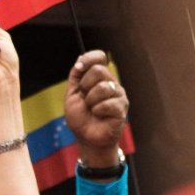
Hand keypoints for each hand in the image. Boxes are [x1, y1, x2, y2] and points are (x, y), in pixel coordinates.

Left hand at [65, 50, 128, 166]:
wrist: (86, 138)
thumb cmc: (80, 118)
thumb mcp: (72, 95)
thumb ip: (76, 77)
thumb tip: (80, 60)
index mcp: (99, 78)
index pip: (99, 57)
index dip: (89, 59)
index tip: (79, 68)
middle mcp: (111, 83)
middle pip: (99, 71)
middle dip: (85, 86)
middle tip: (85, 99)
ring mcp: (118, 95)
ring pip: (103, 87)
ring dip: (90, 101)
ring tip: (92, 109)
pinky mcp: (122, 108)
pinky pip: (107, 103)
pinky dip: (98, 111)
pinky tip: (99, 115)